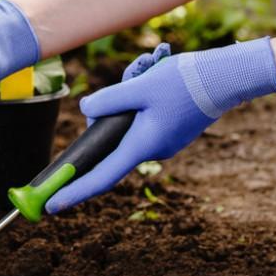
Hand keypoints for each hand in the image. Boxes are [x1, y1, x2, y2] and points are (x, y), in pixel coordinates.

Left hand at [46, 38, 275, 213]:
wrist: (225, 78)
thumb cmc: (183, 83)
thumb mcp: (137, 87)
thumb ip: (107, 100)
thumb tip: (86, 110)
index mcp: (141, 146)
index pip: (101, 176)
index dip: (74, 191)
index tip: (51, 205)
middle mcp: (151, 149)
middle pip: (110, 143)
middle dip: (103, 118)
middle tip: (117, 86)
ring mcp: (161, 142)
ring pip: (124, 127)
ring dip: (124, 99)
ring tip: (142, 71)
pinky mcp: (167, 131)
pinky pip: (140, 120)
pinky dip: (137, 100)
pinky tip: (149, 75)